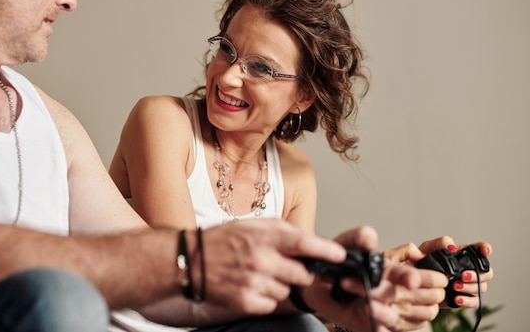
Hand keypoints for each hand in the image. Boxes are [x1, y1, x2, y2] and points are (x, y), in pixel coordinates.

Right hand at [197, 218, 345, 314]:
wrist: (190, 261)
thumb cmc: (220, 240)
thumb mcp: (250, 225)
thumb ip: (279, 231)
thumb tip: (308, 239)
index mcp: (264, 237)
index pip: (304, 243)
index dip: (326, 251)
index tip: (340, 255)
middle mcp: (262, 260)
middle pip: (302, 274)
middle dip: (299, 271)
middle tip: (283, 265)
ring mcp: (255, 282)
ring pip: (287, 290)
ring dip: (280, 285)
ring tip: (258, 274)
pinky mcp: (247, 301)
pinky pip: (271, 303)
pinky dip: (265, 297)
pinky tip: (250, 285)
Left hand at [301, 226, 427, 331]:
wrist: (314, 282)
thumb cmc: (336, 262)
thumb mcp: (345, 243)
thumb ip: (358, 236)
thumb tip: (370, 240)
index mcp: (389, 270)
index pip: (410, 274)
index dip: (412, 277)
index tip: (411, 281)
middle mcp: (389, 290)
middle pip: (404, 295)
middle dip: (393, 292)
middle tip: (380, 286)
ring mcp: (382, 309)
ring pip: (394, 316)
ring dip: (384, 312)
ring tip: (370, 305)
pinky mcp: (370, 325)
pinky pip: (381, 330)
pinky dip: (379, 327)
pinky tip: (373, 323)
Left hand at [417, 237, 493, 307]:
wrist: (412, 283)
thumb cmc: (419, 263)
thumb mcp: (426, 249)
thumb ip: (438, 243)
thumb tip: (452, 246)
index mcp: (461, 255)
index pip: (478, 250)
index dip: (485, 249)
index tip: (485, 251)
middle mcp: (468, 270)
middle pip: (486, 272)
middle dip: (477, 274)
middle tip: (462, 276)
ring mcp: (467, 284)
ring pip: (482, 287)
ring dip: (471, 287)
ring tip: (454, 286)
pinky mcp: (464, 297)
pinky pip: (475, 301)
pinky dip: (468, 300)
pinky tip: (457, 299)